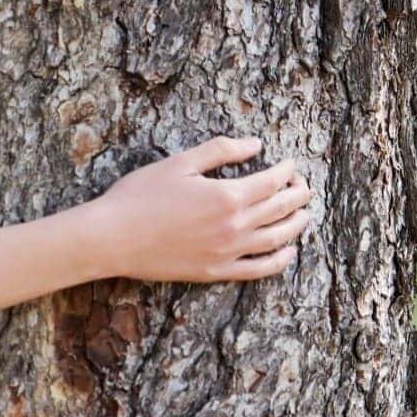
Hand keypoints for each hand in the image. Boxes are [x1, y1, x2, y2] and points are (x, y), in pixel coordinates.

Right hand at [86, 135, 313, 283]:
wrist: (111, 238)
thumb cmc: (138, 197)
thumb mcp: (179, 163)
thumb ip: (220, 151)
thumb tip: (255, 145)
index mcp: (228, 195)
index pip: (273, 181)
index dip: (287, 170)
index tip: (290, 164)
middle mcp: (235, 225)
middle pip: (281, 209)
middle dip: (298, 194)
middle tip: (302, 186)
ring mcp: (228, 252)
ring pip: (278, 238)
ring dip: (297, 224)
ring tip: (304, 214)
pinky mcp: (216, 272)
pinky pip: (259, 269)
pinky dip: (280, 261)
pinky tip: (289, 252)